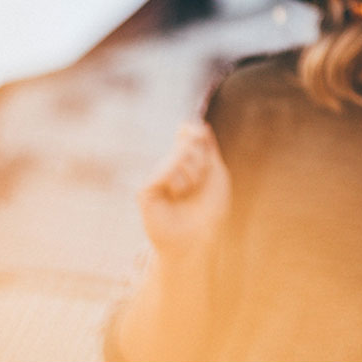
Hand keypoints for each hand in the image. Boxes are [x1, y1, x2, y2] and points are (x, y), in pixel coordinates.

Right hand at [138, 120, 230, 255]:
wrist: (198, 237)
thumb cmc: (209, 208)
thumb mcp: (215, 172)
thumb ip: (207, 147)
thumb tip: (199, 124)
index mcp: (185, 161)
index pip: (187, 133)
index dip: (195, 133)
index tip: (201, 138)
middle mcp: (168, 166)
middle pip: (186, 143)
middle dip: (201, 162)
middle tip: (199, 183)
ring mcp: (156, 177)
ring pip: (177, 156)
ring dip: (192, 176)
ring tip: (187, 194)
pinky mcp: (145, 190)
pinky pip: (164, 171)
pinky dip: (177, 183)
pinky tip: (175, 197)